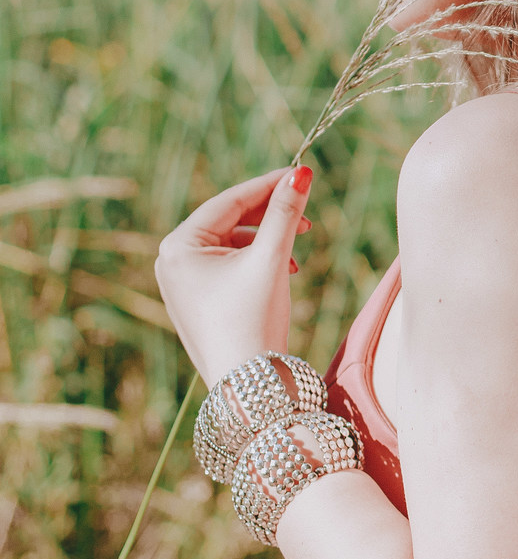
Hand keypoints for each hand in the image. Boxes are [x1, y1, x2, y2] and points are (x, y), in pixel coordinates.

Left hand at [155, 166, 314, 386]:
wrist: (249, 385)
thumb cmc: (253, 320)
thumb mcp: (272, 258)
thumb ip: (285, 212)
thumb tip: (302, 172)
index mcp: (178, 246)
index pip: (229, 201)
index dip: (268, 185)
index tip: (301, 174)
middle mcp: (172, 262)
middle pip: (228, 221)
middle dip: (269, 216)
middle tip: (305, 214)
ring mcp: (182, 284)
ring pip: (231, 244)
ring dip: (266, 240)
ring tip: (297, 248)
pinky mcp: (197, 302)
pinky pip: (227, 267)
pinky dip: (255, 262)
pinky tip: (283, 271)